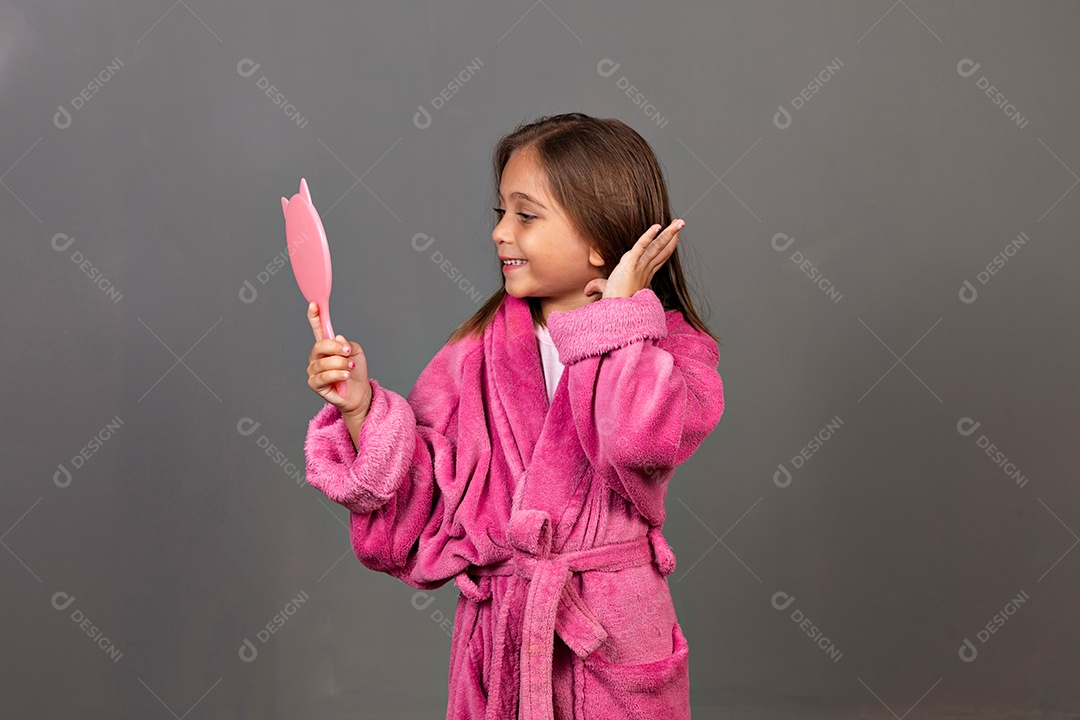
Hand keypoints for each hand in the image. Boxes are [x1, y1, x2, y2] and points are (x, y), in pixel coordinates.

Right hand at [306, 302, 371, 417]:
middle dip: (335, 348)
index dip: (315, 317)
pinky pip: (323, 376)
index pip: (318, 329)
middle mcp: (317, 357)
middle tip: (348, 352)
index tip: (314, 305)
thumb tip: (337, 339)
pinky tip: (345, 375)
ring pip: (323, 362)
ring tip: (350, 367)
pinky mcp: (316, 384)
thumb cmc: (356, 371)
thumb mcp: (357, 353)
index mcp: (326, 346)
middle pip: (320, 346)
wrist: (360, 393)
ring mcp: (315, 370)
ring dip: (340, 363)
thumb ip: (347, 344)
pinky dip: (337, 374)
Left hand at [582, 219, 683, 299]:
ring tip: (679, 222)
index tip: (675, 239)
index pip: (658, 258)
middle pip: (662, 250)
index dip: (668, 248)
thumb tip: (588, 290)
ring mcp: (640, 267)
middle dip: (672, 236)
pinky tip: (657, 226)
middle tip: (681, 224)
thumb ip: (598, 286)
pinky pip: (641, 247)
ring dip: (669, 233)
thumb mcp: (606, 290)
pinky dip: (648, 236)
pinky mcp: (631, 265)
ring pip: (657, 247)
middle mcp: (645, 269)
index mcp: (643, 274)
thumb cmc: (613, 302)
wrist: (615, 311)